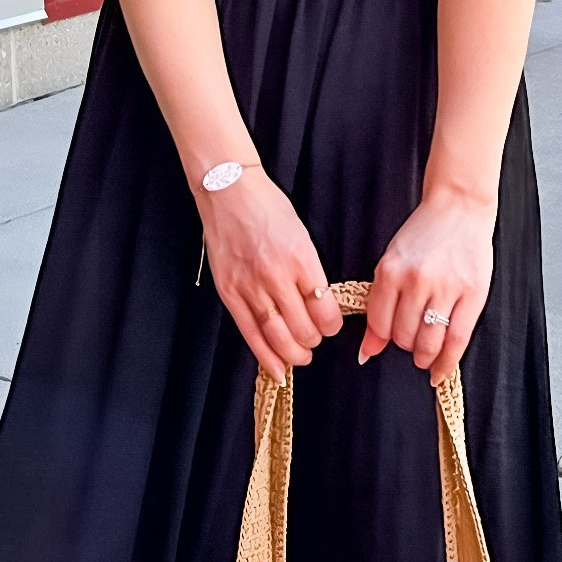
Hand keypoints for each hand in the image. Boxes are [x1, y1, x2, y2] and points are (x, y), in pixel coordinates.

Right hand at [198, 167, 341, 383]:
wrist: (229, 191)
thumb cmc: (268, 208)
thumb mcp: (302, 235)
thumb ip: (310, 270)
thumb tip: (322, 304)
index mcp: (301, 259)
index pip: (325, 310)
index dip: (332, 325)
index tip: (331, 324)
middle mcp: (277, 277)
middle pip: (304, 329)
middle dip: (314, 341)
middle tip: (315, 339)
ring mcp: (250, 287)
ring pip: (278, 337)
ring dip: (293, 353)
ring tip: (300, 356)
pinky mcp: (229, 293)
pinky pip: (250, 334)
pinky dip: (265, 357)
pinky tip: (276, 370)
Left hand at [360, 182, 495, 374]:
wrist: (459, 207)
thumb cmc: (424, 234)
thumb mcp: (392, 262)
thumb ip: (379, 305)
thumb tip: (367, 351)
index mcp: (390, 271)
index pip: (380, 324)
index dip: (383, 339)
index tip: (388, 341)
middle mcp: (416, 280)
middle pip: (404, 336)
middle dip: (406, 346)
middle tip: (412, 343)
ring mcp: (446, 287)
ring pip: (429, 341)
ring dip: (425, 356)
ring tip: (426, 355)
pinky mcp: (473, 293)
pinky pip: (458, 339)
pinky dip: (447, 361)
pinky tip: (440, 370)